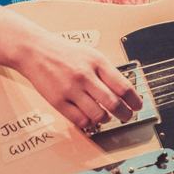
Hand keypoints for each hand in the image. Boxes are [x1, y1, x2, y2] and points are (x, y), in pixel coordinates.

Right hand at [15, 35, 144, 130]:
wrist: (36, 51)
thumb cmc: (65, 53)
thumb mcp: (91, 55)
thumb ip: (107, 72)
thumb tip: (125, 92)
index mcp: (97, 62)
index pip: (123, 86)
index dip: (134, 100)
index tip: (138, 106)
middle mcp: (85, 75)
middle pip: (113, 103)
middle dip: (125, 114)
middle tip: (127, 116)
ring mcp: (71, 89)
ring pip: (97, 114)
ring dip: (105, 119)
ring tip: (105, 116)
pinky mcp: (58, 101)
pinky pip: (80, 120)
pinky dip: (89, 122)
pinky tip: (90, 118)